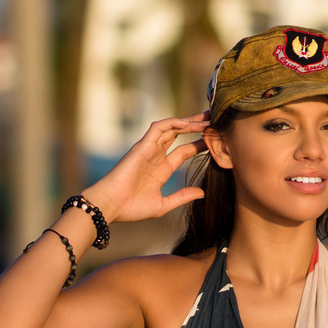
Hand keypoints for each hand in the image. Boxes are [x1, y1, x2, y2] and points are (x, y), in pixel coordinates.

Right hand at [81, 113, 209, 223]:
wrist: (111, 206)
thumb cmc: (131, 208)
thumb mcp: (163, 205)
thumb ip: (182, 197)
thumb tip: (202, 192)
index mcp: (161, 170)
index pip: (184, 151)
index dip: (199, 144)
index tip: (215, 140)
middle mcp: (156, 156)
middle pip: (179, 134)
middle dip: (197, 126)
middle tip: (215, 120)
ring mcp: (149, 149)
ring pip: (172, 127)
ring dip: (189, 121)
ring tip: (207, 119)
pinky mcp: (142, 145)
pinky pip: (159, 127)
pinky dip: (173, 122)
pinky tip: (188, 123)